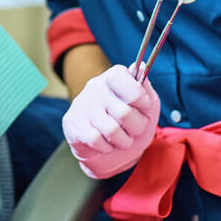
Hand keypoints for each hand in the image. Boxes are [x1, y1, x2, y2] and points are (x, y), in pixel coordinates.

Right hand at [62, 64, 159, 178]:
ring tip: (121, 139)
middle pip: (123, 112)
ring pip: (110, 129)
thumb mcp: (148, 108)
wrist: (114, 154)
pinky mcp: (72, 123)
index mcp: (114, 77)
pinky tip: (105, 144)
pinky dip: (106, 147)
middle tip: (134, 129)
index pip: (121, 78)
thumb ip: (146, 89)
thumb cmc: (132, 125)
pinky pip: (94, 139)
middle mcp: (96, 86)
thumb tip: (141, 66)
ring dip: (122, 141)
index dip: (137, 96)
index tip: (145, 107)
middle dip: (136, 128)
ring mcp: (82, 104)